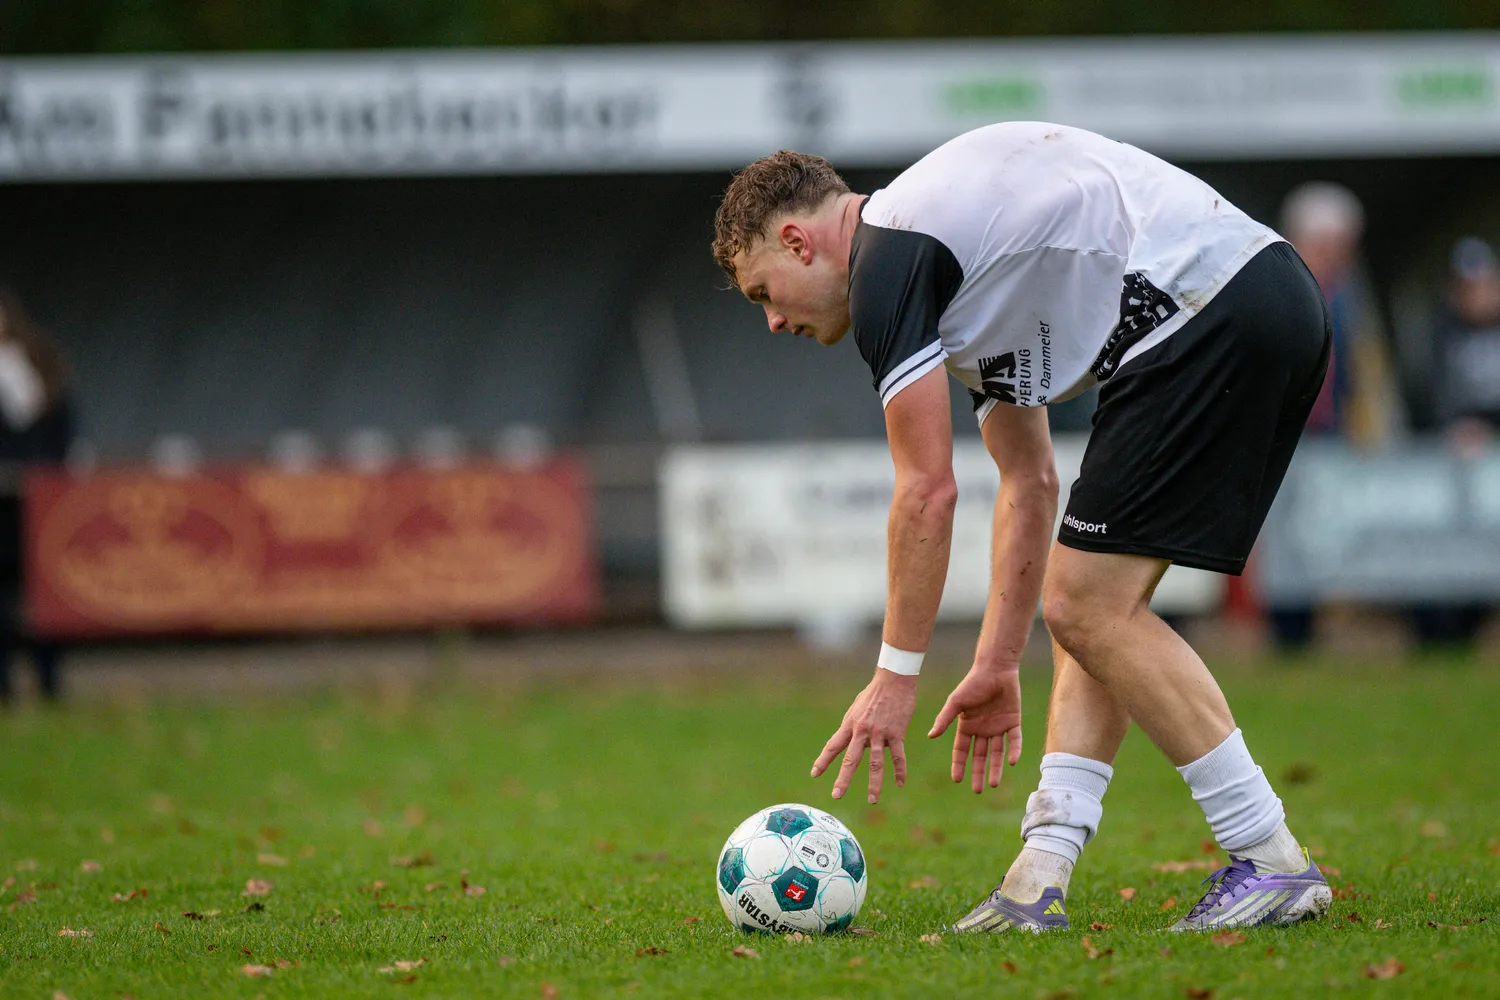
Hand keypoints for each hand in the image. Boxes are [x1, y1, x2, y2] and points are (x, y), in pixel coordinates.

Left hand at [810, 669, 916, 803]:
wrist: (893, 680)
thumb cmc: (874, 694)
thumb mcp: (856, 709)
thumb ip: (853, 727)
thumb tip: (854, 743)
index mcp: (850, 724)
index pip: (833, 746)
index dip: (823, 761)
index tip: (815, 774)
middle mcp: (862, 731)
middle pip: (851, 759)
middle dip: (843, 779)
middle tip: (836, 795)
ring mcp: (879, 733)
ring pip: (876, 763)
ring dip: (874, 784)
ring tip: (872, 799)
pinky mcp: (896, 733)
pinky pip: (898, 756)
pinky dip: (899, 771)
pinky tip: (899, 783)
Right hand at [927, 667, 1022, 793]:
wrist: (995, 668)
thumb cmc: (972, 683)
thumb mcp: (956, 702)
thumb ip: (945, 719)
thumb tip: (930, 736)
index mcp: (967, 725)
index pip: (961, 750)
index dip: (959, 765)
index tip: (957, 780)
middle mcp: (982, 729)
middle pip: (980, 756)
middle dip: (978, 773)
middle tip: (977, 791)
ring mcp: (998, 726)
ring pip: (997, 753)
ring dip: (996, 768)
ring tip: (993, 785)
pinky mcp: (1013, 721)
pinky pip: (1014, 740)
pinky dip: (1014, 751)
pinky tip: (1011, 762)